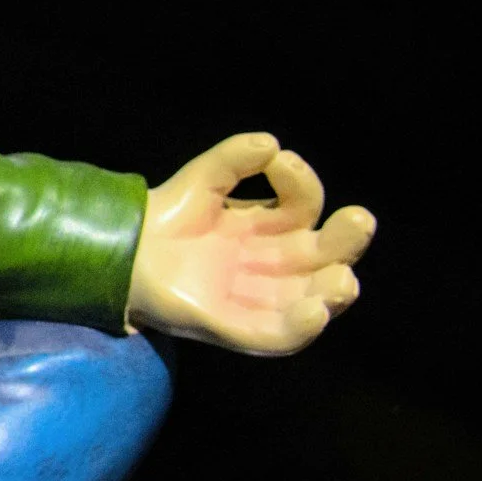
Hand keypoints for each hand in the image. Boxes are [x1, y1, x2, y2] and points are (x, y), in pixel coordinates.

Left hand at [128, 132, 374, 355]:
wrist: (123, 253)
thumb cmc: (167, 218)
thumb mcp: (203, 178)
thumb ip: (234, 157)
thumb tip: (271, 144)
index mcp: (268, 227)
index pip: (303, 206)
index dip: (302, 183)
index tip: (279, 162)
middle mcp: (270, 263)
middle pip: (324, 256)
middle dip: (347, 240)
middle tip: (358, 220)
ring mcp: (254, 297)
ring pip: (310, 301)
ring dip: (332, 292)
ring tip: (342, 279)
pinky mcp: (232, 327)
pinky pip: (274, 337)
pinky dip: (298, 329)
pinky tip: (314, 312)